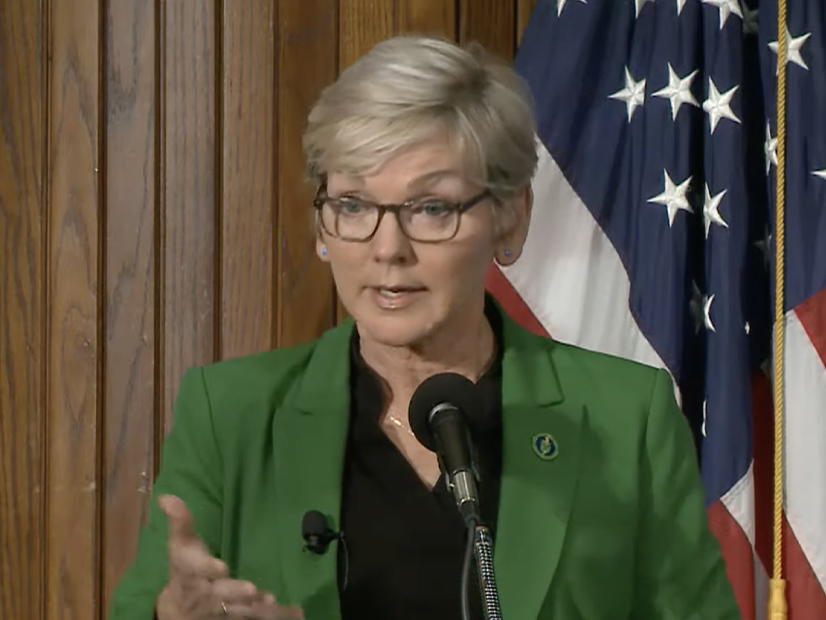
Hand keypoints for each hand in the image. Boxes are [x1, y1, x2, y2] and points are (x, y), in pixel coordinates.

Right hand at [156, 495, 303, 619]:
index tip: (222, 567)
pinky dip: (275, 615)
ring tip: (271, 601)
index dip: (208, 568)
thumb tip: (167, 496)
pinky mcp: (236, 617)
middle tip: (252, 590)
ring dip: (255, 607)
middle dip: (236, 592)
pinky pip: (255, 617)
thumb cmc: (183, 568)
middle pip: (221, 594)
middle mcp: (206, 593)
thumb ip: (179, 521)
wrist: (178, 610)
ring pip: (240, 609)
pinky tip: (295, 612)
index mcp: (191, 572)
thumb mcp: (179, 544)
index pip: (197, 569)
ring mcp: (222, 608)